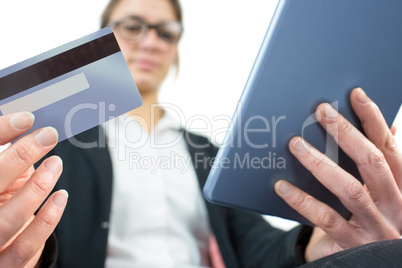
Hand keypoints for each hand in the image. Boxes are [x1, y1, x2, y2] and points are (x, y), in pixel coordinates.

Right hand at [0, 112, 67, 266]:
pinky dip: (47, 219)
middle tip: (47, 135)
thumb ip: (6, 164)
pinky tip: (61, 195)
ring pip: (8, 219)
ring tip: (56, 162)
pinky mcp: (4, 265)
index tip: (25, 118)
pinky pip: (26, 246)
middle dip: (20, 156)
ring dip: (38, 187)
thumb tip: (26, 131)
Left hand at [274, 88, 401, 261]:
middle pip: (373, 163)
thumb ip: (377, 166)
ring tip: (295, 144)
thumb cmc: (365, 219)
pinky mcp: (353, 246)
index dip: (374, 119)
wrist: (365, 264)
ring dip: (321, 164)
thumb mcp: (378, 193)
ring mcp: (376, 227)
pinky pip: (327, 219)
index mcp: (401, 188)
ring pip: (351, 190)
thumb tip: (380, 126)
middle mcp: (395, 206)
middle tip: (321, 111)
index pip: (389, 147)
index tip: (355, 94)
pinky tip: (282, 186)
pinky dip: (303, 201)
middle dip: (347, 133)